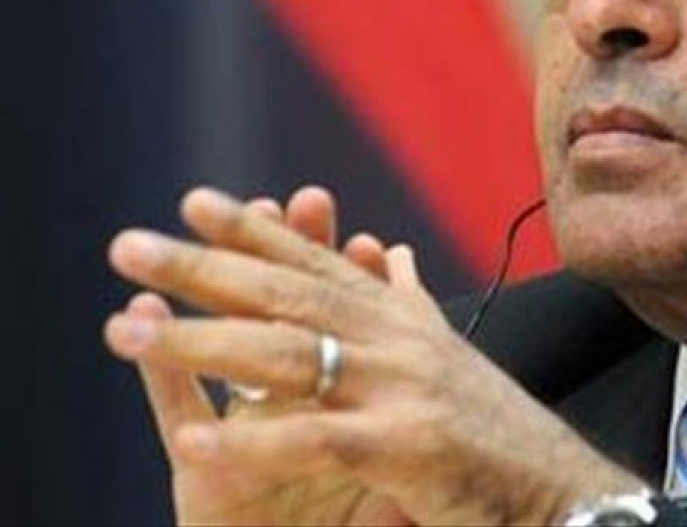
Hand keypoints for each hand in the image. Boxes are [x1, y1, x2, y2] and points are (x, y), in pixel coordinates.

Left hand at [106, 188, 643, 525]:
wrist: (561, 483)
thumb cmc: (494, 423)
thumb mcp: (446, 350)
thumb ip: (406, 299)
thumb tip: (388, 250)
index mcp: (397, 317)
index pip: (314, 261)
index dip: (251, 230)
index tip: (193, 202)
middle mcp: (395, 337)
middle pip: (284, 293)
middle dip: (200, 267)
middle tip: (127, 244)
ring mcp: (401, 386)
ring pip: (287, 355)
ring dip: (201, 342)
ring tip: (125, 331)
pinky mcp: (407, 445)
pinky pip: (316, 440)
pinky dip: (253, 441)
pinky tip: (194, 442)